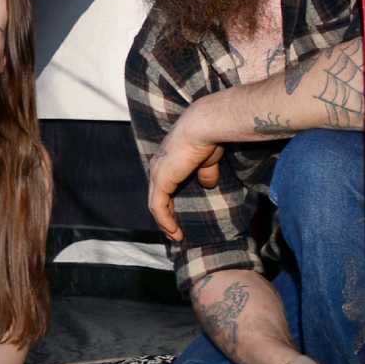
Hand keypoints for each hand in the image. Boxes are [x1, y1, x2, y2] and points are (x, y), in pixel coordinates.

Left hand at [147, 107, 225, 240]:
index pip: (164, 187)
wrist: (204, 127)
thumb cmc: (208, 138)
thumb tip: (208, 184)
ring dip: (165, 223)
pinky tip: (173, 231)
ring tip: (175, 236)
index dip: (170, 203)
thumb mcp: (208, 160)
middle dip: (165, 216)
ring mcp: (158, 174)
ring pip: (156, 205)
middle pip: (157, 197)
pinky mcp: (161, 180)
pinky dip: (165, 221)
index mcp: (168, 161)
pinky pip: (158, 206)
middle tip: (175, 232)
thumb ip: (205, 173)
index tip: (179, 217)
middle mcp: (158, 167)